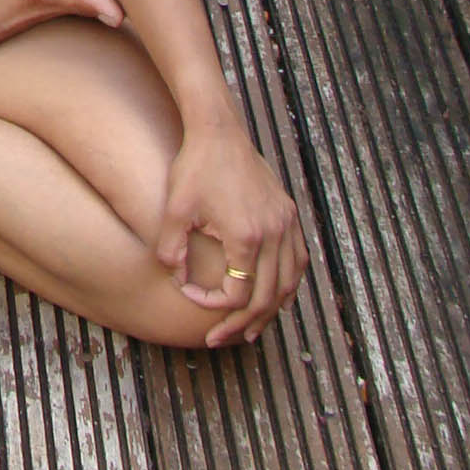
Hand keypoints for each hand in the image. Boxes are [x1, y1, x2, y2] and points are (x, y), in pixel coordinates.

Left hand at [154, 124, 305, 346]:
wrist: (218, 131)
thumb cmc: (195, 168)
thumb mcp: (175, 211)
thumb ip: (172, 252)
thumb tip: (177, 281)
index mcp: (246, 237)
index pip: (238, 293)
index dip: (214, 305)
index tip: (191, 296)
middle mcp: (273, 233)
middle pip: (267, 296)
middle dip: (242, 323)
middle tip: (220, 339)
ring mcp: (285, 223)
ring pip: (288, 282)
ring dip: (271, 310)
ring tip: (251, 329)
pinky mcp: (288, 213)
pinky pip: (297, 259)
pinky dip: (288, 283)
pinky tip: (274, 295)